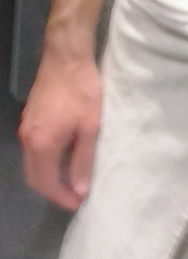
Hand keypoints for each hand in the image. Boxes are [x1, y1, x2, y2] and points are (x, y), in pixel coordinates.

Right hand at [19, 53, 102, 210]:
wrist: (66, 55)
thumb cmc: (82, 90)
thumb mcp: (90, 126)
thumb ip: (83, 159)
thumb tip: (80, 189)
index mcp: (41, 145)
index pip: (47, 184)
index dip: (62, 197)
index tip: (79, 203)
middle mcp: (27, 139)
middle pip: (34, 177)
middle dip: (53, 190)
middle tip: (75, 195)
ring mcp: (26, 127)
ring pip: (31, 163)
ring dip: (48, 175)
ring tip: (71, 179)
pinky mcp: (29, 117)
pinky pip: (33, 149)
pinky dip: (45, 160)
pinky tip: (63, 156)